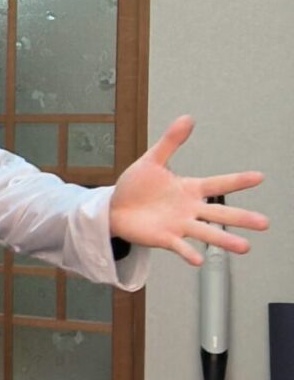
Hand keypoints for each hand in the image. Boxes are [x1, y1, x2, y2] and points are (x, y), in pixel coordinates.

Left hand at [109, 115, 268, 265]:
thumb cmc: (136, 186)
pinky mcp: (164, 238)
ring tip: (244, 247)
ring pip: (206, 233)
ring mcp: (178, 225)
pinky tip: (199, 260)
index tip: (258, 177)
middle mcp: (189, 209)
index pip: (217, 184)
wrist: (115, 208)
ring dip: (224, 240)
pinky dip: (188, 253)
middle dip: (241, 218)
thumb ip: (170, 142)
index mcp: (188, 189)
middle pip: (219, 213)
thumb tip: (187, 119)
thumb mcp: (152, 160)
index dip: (236, 181)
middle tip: (264, 223)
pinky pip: (179, 246)